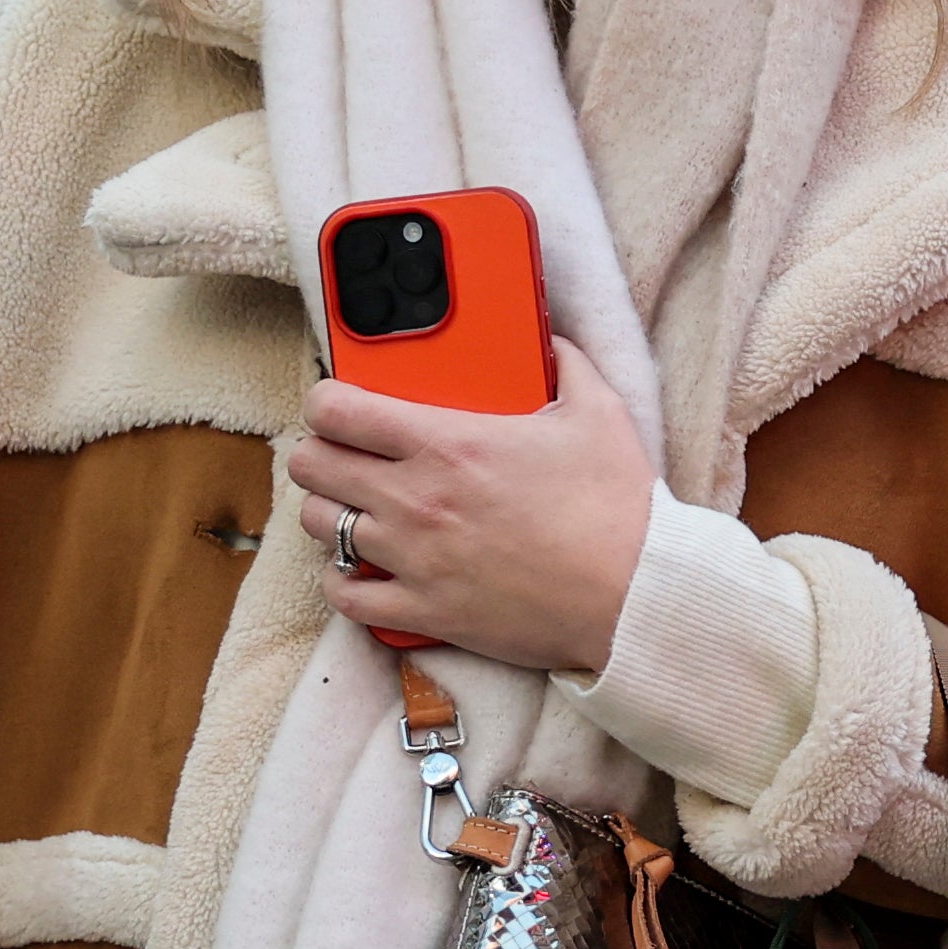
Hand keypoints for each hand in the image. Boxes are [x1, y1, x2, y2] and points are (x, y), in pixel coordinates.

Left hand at [279, 350, 654, 675]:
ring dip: (328, 512)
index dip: (325, 401)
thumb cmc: (615, 506)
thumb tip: (550, 338)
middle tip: (342, 453)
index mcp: (449, 443)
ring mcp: (413, 559)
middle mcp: (416, 499)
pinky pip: (346, 597)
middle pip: (313, 466)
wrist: (634, 594)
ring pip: (320, 527)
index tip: (337, 403)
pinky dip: (344, 582)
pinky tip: (360, 570)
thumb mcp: (597, 412)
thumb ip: (565, 363)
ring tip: (352, 508)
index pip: (338, 410)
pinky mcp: (424, 610)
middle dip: (319, 452)